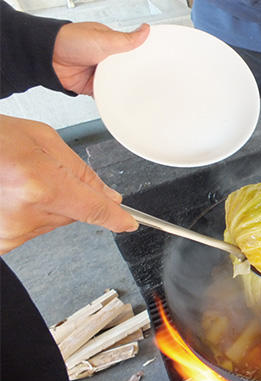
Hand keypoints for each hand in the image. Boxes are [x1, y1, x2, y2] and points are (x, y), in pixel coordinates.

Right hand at [0, 114, 137, 253]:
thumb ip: (81, 172)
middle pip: (74, 213)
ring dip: (46, 203)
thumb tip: (109, 197)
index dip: (116, 217)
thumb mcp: (43, 139)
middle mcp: (25, 214)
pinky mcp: (1, 241)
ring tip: (18, 181)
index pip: (94, 210)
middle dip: (68, 195)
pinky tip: (11, 193)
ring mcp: (9, 232)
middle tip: (40, 175)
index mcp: (40, 185)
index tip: (128, 223)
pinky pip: (32, 227)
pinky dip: (28, 212)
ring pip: (54, 221)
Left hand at [53, 22, 149, 94]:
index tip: (152, 66)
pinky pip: (105, 95)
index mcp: (110, 44)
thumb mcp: (104, 38)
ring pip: (117, 84)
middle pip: (126, 71)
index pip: (131, 52)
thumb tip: (145, 30)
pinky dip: (109, 98)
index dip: (141, 59)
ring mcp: (99, 73)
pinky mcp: (92, 87)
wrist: (48, 58)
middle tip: (142, 81)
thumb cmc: (70, 41)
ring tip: (130, 92)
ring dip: (120, 88)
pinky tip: (116, 98)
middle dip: (132, 77)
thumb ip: (127, 39)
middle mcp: (105, 59)